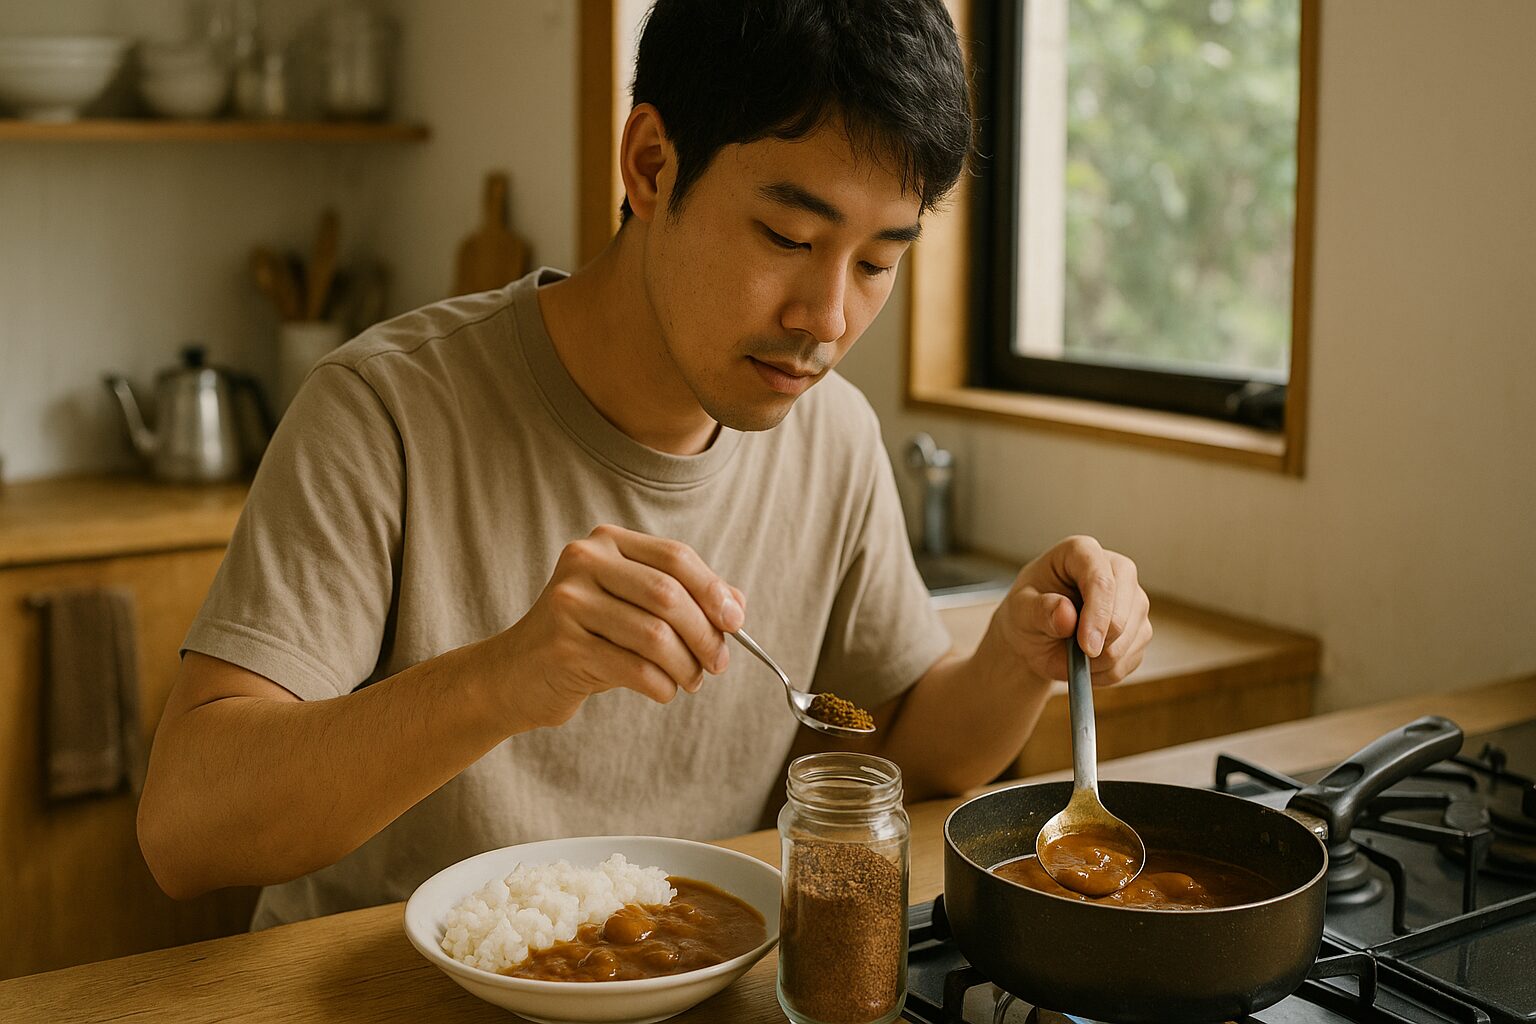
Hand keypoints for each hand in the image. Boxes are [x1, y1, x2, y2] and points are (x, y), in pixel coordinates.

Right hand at [494, 525, 745, 727]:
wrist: (516, 674)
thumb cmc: (588, 639)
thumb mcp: (633, 608)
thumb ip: (683, 598)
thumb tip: (737, 605)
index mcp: (606, 542)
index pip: (675, 557)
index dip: (713, 590)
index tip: (736, 622)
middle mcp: (584, 562)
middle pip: (668, 594)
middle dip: (705, 634)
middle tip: (718, 663)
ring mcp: (568, 602)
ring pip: (655, 635)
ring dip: (686, 665)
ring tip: (690, 681)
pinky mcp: (562, 645)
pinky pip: (634, 668)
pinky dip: (662, 685)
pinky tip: (664, 691)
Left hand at [993, 536, 1150, 685]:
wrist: (1037, 634)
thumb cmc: (1028, 612)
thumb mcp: (1021, 610)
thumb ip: (1040, 610)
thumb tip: (1066, 615)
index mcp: (1081, 552)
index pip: (1102, 579)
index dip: (1098, 614)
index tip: (1087, 647)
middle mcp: (1116, 570)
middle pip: (1129, 608)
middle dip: (1104, 642)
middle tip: (1076, 657)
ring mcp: (1133, 599)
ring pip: (1133, 637)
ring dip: (1101, 659)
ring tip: (1072, 654)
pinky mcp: (1140, 627)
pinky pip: (1131, 658)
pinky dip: (1107, 671)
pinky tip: (1085, 663)